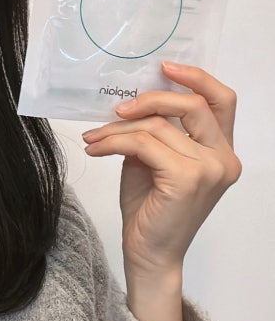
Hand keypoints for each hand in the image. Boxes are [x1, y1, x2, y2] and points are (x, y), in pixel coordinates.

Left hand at [82, 62, 240, 320]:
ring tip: (95, 137)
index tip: (164, 67)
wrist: (149, 253)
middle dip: (152, 98)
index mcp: (222, 151)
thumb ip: (156, 131)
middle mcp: (224, 159)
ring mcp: (210, 169)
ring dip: (119, 128)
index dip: (197, 78)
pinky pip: (145, 144)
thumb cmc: (151, 209)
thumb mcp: (154, 160)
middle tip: (119, 108)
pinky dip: (115, 142)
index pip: (222, 101)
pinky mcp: (187, 178)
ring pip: (159, 126)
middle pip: (194, 104)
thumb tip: (132, 100)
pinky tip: (97, 148)